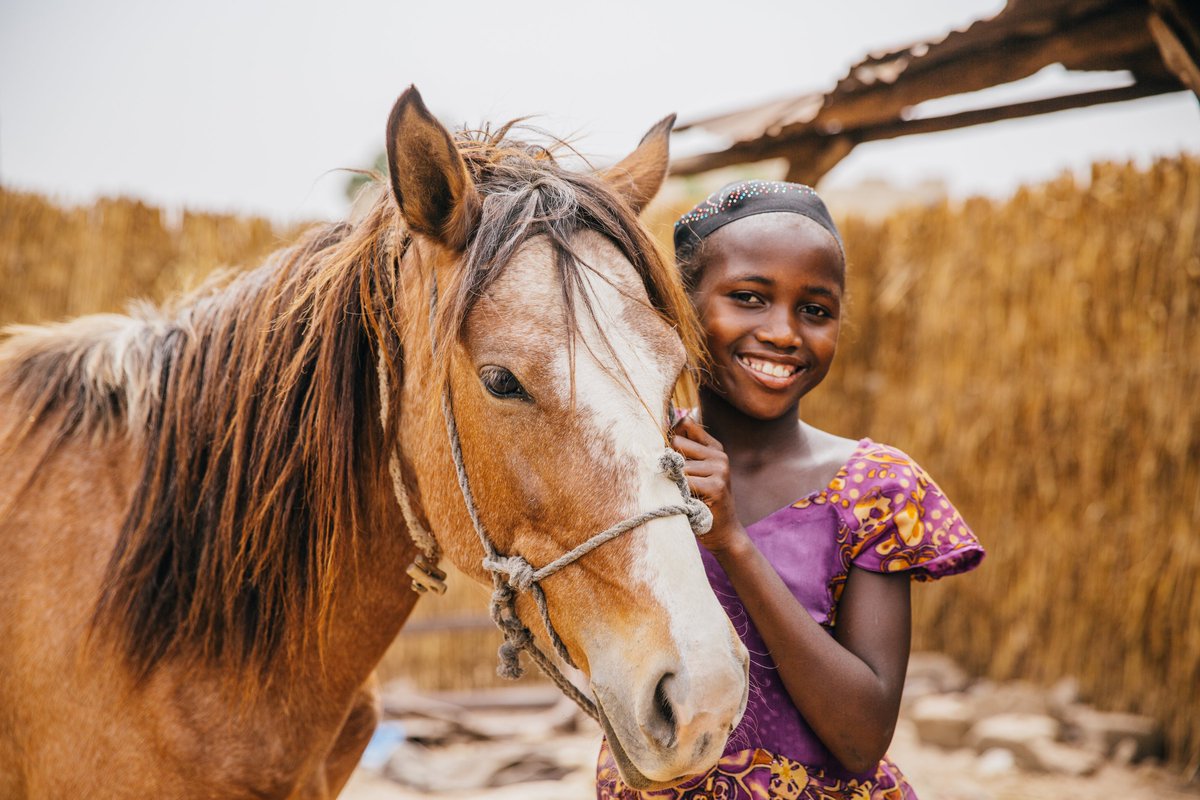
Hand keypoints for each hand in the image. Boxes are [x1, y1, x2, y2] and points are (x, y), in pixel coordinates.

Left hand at [670, 415, 747, 553]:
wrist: (723, 532)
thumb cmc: (700, 502)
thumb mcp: (693, 473)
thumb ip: (681, 453)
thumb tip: (656, 432)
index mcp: (713, 447)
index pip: (685, 424)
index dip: (669, 434)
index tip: (665, 451)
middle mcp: (719, 455)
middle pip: (676, 443)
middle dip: (669, 461)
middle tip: (674, 481)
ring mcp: (720, 469)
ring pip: (678, 465)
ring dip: (674, 481)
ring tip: (683, 495)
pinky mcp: (716, 486)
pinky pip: (684, 481)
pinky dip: (679, 492)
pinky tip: (687, 502)